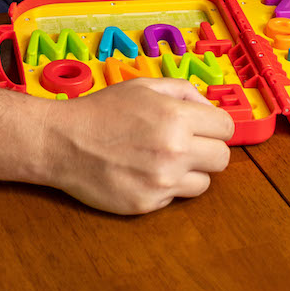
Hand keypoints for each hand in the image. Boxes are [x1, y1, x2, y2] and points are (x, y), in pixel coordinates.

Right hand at [47, 79, 233, 213]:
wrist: (63, 141)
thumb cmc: (101, 111)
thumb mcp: (143, 85)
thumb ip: (183, 91)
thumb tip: (209, 109)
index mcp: (176, 117)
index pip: (226, 128)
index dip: (215, 126)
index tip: (205, 128)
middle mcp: (175, 151)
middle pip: (222, 159)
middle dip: (208, 150)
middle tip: (188, 145)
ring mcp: (162, 182)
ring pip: (204, 183)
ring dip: (191, 172)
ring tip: (163, 160)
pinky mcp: (148, 205)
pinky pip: (175, 198)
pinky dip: (165, 188)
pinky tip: (143, 173)